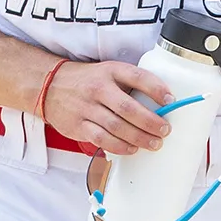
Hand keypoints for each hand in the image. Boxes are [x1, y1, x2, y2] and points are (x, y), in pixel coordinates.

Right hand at [41, 60, 175, 156]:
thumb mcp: (109, 72)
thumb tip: (161, 104)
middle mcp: (98, 88)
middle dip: (150, 122)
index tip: (171, 100)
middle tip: (165, 130)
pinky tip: (132, 149)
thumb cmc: (87, 81)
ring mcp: (86, 108)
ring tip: (154, 143)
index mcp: (110, 71)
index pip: (137, 77)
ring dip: (139, 138)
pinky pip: (101, 139)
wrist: (49, 85)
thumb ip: (130, 84)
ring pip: (116, 127)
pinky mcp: (78, 125)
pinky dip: (119, 146)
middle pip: (128, 108)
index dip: (156, 88)